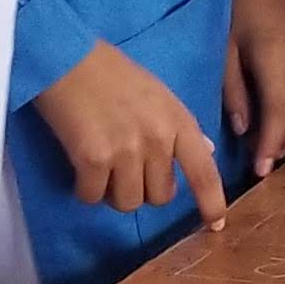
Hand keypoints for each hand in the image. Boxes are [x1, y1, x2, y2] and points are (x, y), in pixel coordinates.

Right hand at [32, 42, 225, 226]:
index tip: (216, 224)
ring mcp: (126, 150)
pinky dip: (86, 190)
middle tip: (126, 170)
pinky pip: (93, 197)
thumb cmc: (114, 74)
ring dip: (114, 194)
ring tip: (103, 168)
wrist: (68, 59)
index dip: (212, 203)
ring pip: (128, 203)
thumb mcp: (160, 96)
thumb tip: (207, 153)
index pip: (205, 172)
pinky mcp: (93, 159)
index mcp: (179, 121)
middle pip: (160, 197)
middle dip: (144, 190)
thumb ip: (181, 127)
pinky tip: (81, 167)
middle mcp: (158, 139)